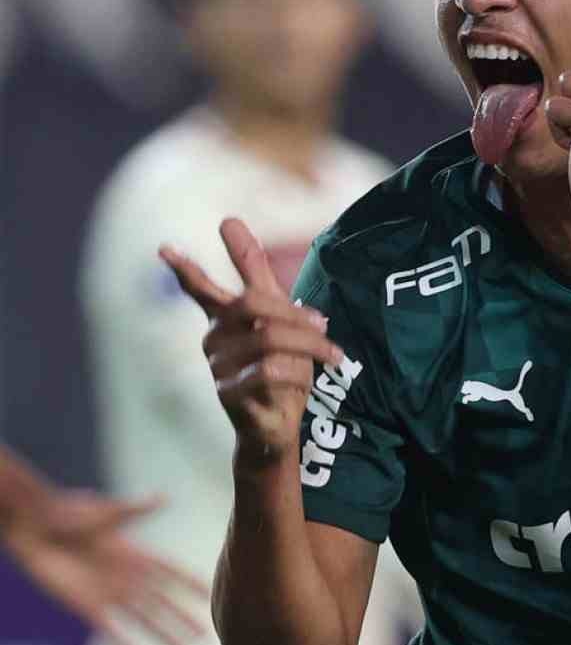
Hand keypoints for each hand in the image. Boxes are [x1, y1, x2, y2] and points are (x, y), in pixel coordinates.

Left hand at [3, 488, 208, 644]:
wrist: (35, 530)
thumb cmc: (69, 515)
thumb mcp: (107, 513)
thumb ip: (135, 511)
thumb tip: (163, 497)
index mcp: (136, 555)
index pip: (171, 572)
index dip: (190, 584)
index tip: (210, 596)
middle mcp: (127, 577)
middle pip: (162, 603)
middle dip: (183, 619)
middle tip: (204, 637)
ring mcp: (108, 593)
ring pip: (142, 619)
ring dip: (162, 636)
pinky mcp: (85, 605)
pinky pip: (108, 627)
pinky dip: (121, 640)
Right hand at [160, 218, 342, 463]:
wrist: (278, 425)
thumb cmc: (279, 368)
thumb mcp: (277, 316)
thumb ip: (255, 272)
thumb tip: (230, 219)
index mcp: (223, 319)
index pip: (201, 289)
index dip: (186, 268)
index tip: (164, 247)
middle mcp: (214, 339)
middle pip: (252, 305)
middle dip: (295, 311)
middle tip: (325, 322)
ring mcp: (218, 367)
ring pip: (269, 337)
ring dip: (309, 344)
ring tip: (333, 354)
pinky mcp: (230, 394)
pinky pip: (268, 371)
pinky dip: (297, 371)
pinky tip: (309, 377)